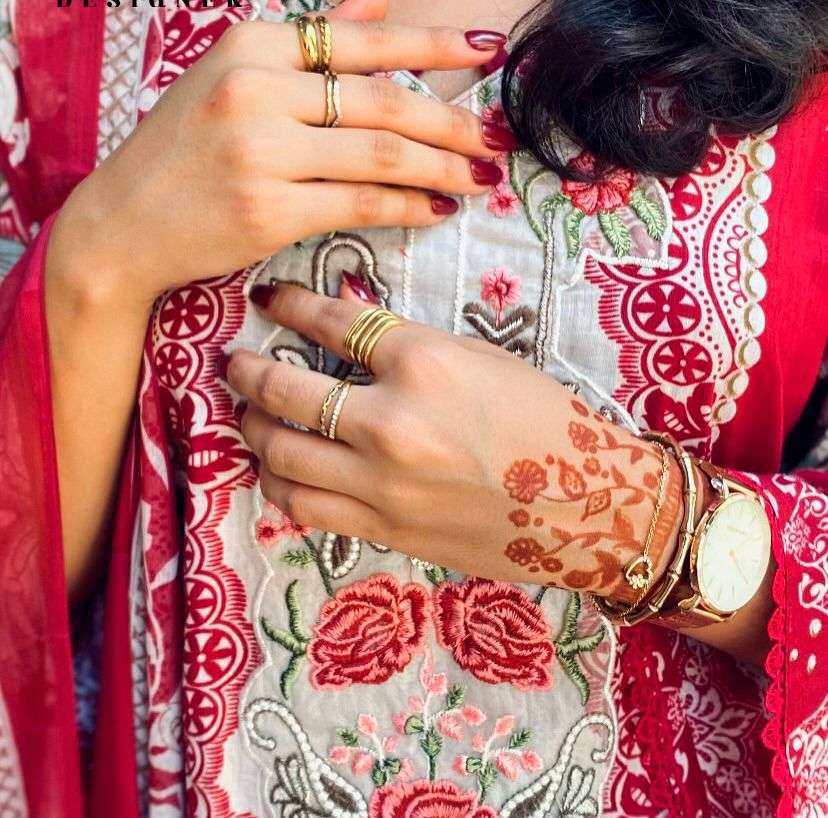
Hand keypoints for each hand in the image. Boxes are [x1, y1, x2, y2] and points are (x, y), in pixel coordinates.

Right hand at [50, 0, 512, 309]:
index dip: (435, 46)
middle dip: (453, 122)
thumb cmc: (182, 149)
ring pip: (381, 153)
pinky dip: (408, 207)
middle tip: (495, 140)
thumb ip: (312, 37)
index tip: (489, 51)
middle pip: (384, 101)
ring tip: (479, 178)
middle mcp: (257, 89)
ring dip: (442, 167)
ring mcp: (261, 151)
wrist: (123, 223)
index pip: (364, 40)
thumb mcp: (233, 73)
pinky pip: (361, 204)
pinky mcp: (267, 210)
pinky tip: (436, 210)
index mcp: (252, 45)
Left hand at [227, 279, 683, 597]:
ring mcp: (382, 483)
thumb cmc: (545, 420)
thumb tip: (346, 330)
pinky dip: (280, 483)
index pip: (332, 322)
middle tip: (237, 362)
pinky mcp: (384, 528)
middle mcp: (391, 422)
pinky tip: (281, 468)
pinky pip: (304, 507)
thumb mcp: (480, 359)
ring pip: (280, 454)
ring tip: (251, 416)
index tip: (269, 300)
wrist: (589, 505)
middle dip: (248, 370)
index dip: (290, 305)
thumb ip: (409, 349)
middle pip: (284, 390)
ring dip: (254, 429)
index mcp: (424, 363)